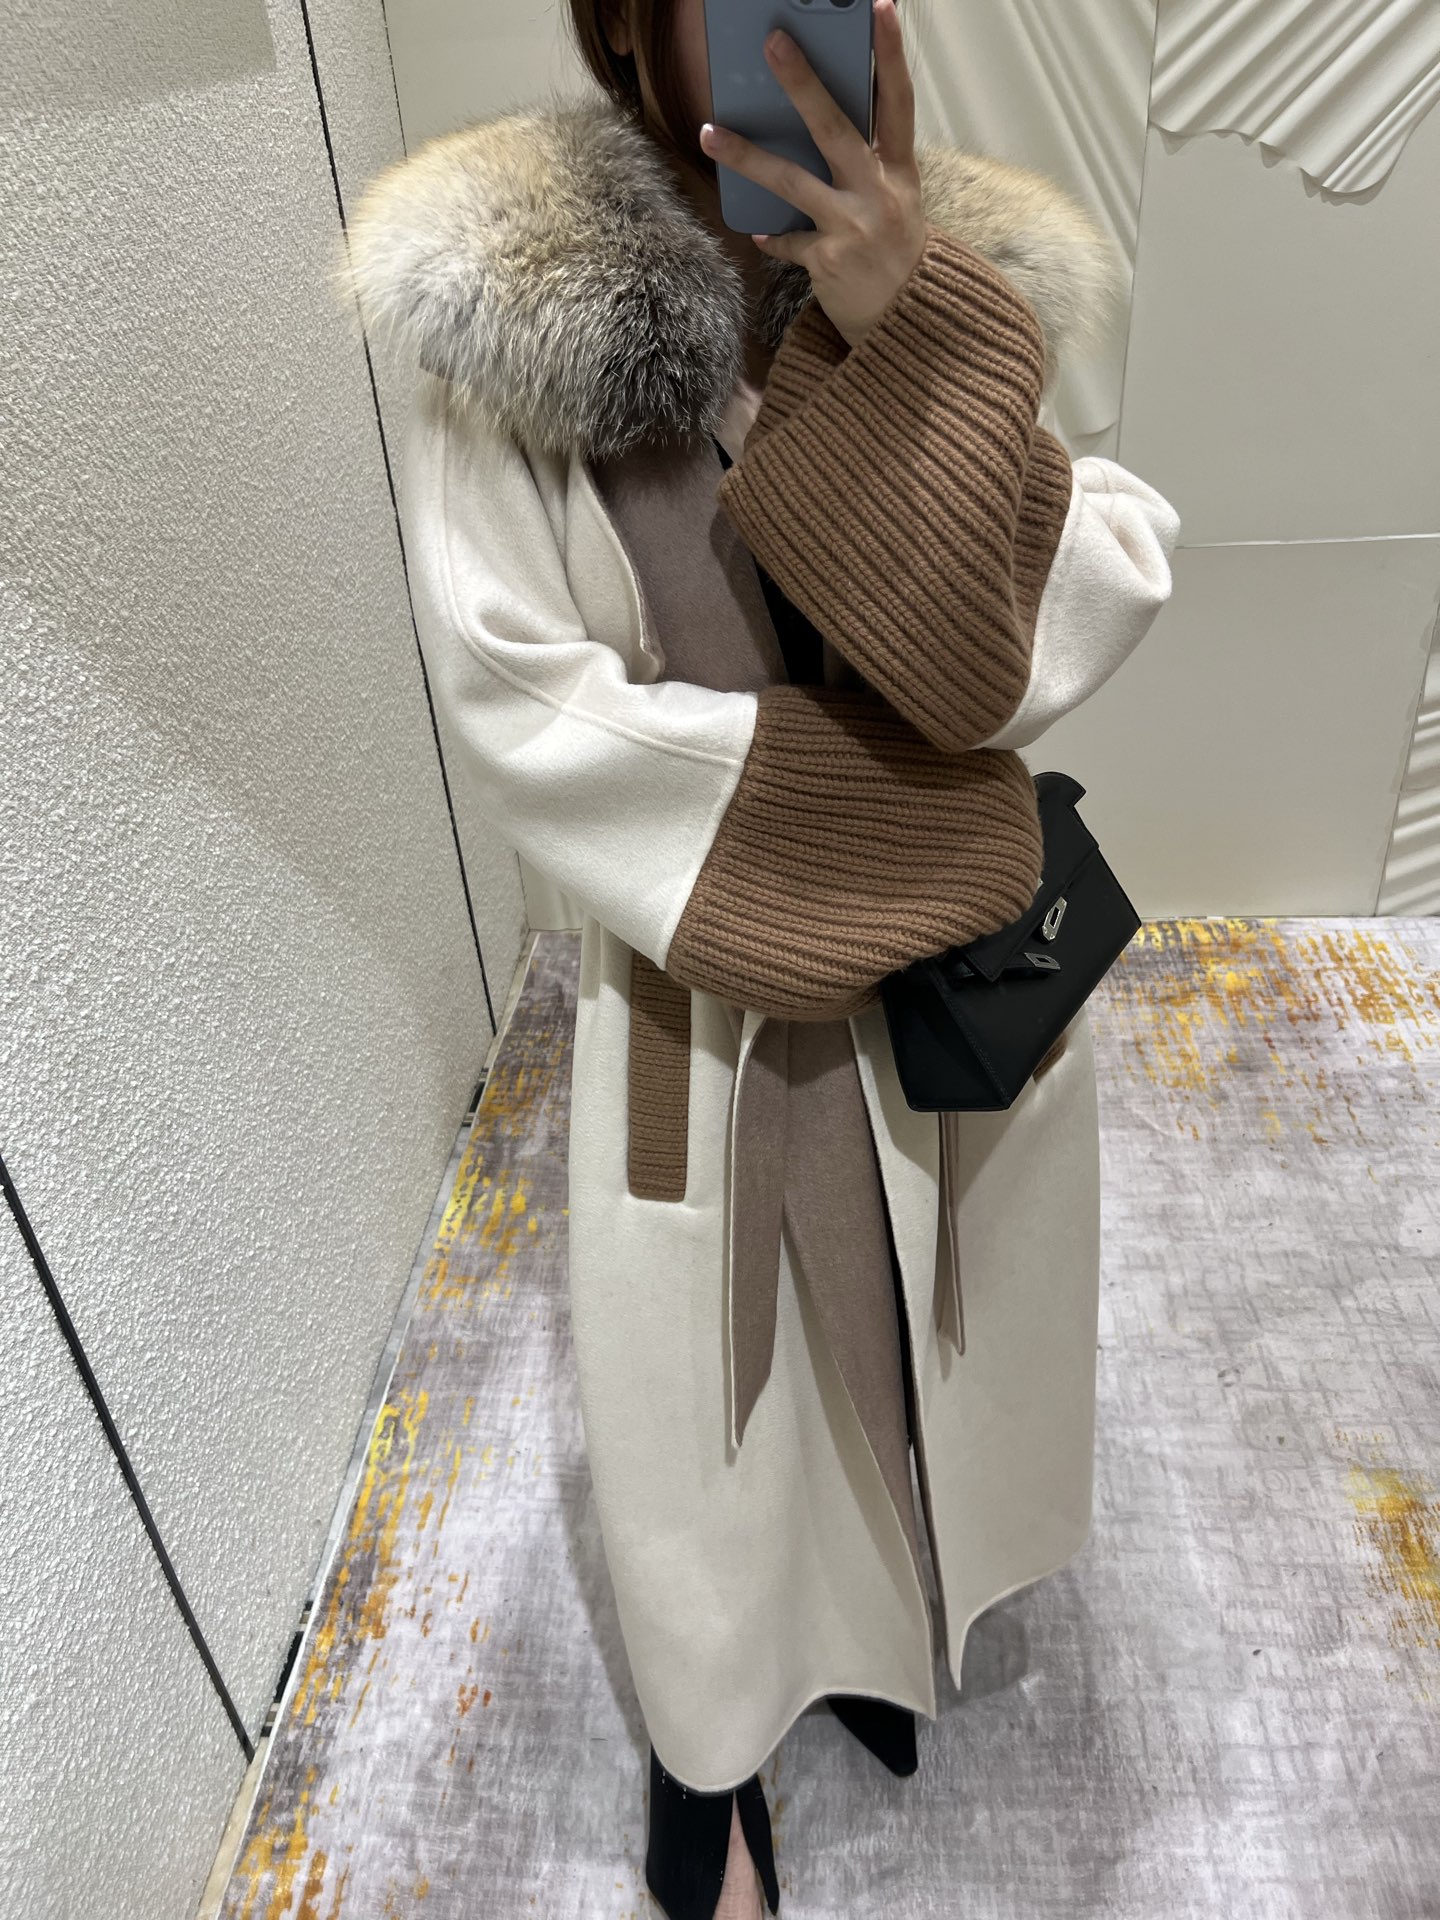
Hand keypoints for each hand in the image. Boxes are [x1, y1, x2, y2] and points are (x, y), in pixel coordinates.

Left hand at [698, 0, 926, 348]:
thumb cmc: (896, 254)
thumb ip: (868, 164)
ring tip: (710, 132)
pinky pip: (788, 240)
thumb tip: (818, 121)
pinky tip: (761, 232)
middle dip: (802, 84)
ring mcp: (853, 227)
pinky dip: (775, 237)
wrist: (909, 325)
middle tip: (773, 43)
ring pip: (793, 181)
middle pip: (836, 128)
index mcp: (901, 172)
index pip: (899, 102)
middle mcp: (879, 194)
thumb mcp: (896, 202)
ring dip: (748, 155)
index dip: (890, 54)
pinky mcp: (829, 260)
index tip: (880, 8)